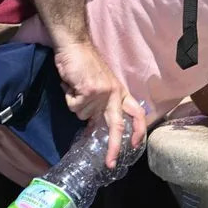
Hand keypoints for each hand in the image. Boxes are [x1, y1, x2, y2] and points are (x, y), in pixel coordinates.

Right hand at [54, 42, 146, 168]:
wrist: (74, 44)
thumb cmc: (84, 64)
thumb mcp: (99, 85)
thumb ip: (100, 104)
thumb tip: (92, 126)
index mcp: (120, 92)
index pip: (137, 113)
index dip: (139, 130)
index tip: (135, 146)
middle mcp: (114, 94)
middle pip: (116, 126)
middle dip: (112, 147)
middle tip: (110, 163)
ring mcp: (103, 93)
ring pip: (83, 115)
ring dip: (75, 103)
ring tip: (75, 86)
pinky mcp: (89, 90)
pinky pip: (74, 106)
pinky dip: (68, 97)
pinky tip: (71, 84)